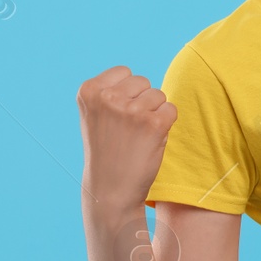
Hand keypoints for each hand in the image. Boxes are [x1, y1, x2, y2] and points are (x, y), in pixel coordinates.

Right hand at [77, 65, 178, 206]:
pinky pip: (172, 110)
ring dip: (154, 113)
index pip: (124, 72)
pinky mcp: (154, 123)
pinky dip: (166, 124)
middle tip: (128, 128)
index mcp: (89, 91)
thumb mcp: (95, 114)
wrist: (110, 188)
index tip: (115, 115)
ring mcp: (131, 110)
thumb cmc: (106, 150)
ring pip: (159, 95)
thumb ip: (110, 92)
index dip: (127, 92)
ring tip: (137, 135)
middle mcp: (108, 97)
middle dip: (142, 101)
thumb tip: (140, 80)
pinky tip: (150, 140)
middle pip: (143, 82)